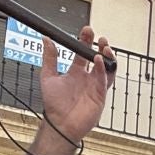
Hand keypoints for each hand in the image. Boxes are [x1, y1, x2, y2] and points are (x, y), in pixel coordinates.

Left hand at [38, 26, 113, 140]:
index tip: (86, 31)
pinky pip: (105, 79)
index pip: (82, 53)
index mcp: (75, 72)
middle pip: (97, 57)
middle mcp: (87, 78)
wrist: (60, 124)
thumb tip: (46, 40)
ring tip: (105, 46)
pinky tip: (100, 60)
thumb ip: (49, 58)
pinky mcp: (101, 94)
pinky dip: (104, 69)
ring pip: (106, 68)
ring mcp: (95, 86)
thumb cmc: (54, 105)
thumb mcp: (48, 77)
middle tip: (99, 36)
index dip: (85, 41)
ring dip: (107, 56)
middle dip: (99, 46)